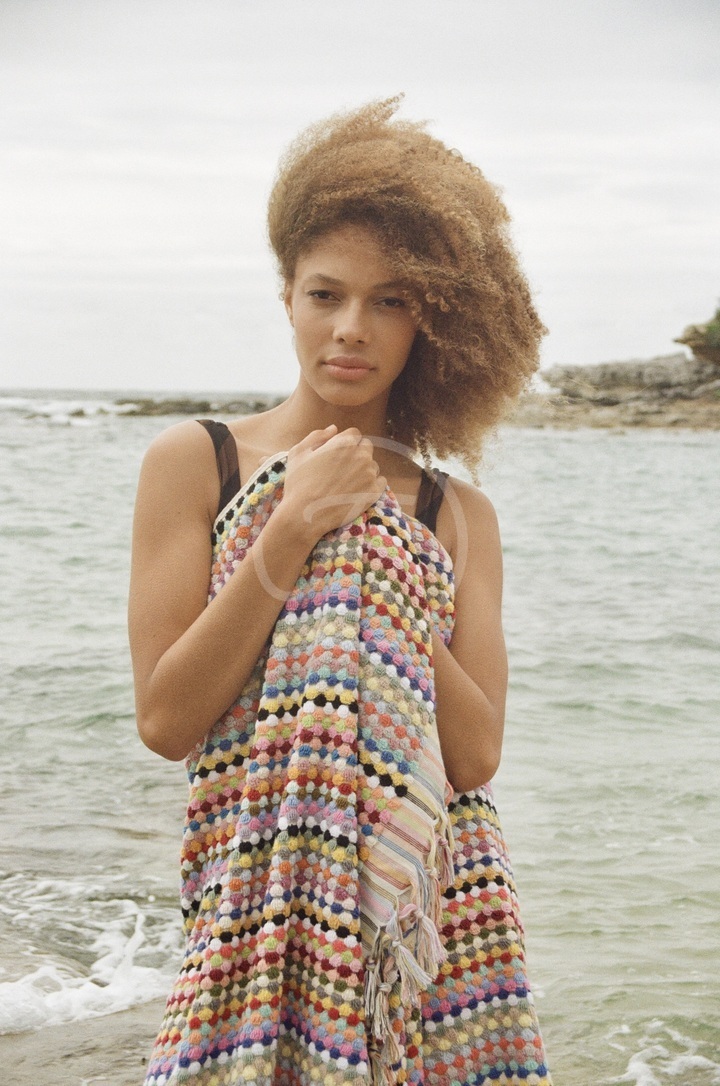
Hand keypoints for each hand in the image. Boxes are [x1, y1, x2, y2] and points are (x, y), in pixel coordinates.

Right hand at [282, 425, 386, 540]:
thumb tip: (334, 429)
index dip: (346, 442)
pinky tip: (357, 491)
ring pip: (373, 465)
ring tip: (347, 483)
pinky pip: (381, 482)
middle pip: (366, 447)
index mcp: (344, 442)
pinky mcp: (373, 492)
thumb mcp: (298, 452)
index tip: (338, 454)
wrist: (304, 515)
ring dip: (364, 470)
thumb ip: (317, 436)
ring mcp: (369, 474)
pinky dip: (372, 484)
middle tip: (343, 468)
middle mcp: (360, 455)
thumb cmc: (298, 483)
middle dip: (357, 453)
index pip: (355, 433)